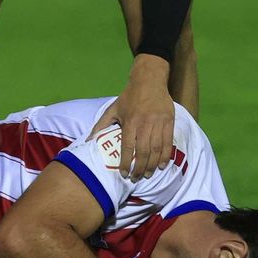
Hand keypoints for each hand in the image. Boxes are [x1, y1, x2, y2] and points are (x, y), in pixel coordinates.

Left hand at [91, 56, 173, 179]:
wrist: (149, 80)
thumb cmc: (129, 96)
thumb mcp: (112, 109)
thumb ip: (100, 125)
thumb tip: (88, 140)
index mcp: (130, 121)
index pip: (127, 147)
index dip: (126, 162)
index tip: (124, 173)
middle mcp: (145, 124)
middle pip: (143, 152)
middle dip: (140, 168)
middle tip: (136, 178)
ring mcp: (158, 123)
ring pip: (157, 149)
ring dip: (152, 165)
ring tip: (148, 175)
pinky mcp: (169, 121)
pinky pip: (168, 143)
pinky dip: (165, 156)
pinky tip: (161, 165)